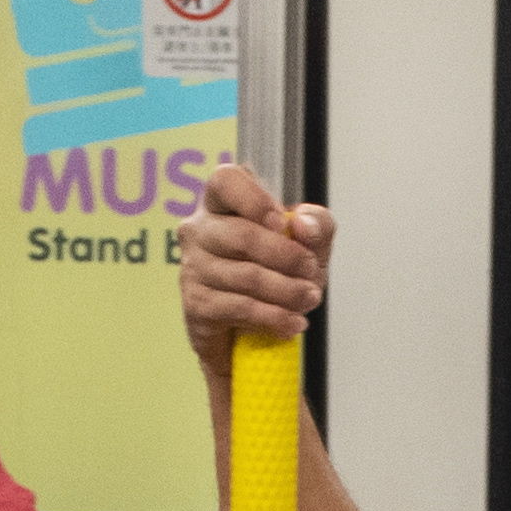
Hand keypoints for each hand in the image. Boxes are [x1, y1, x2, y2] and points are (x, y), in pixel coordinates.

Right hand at [180, 162, 328, 361]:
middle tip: (312, 272)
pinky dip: (273, 317)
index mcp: (223, 203)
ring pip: (246, 275)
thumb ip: (317, 225)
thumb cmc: (278, 272)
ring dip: (287, 291)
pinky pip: (240, 307)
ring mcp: (193, 267)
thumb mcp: (309, 245)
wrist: (252, 330)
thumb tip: (304, 225)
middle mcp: (200, 229)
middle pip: (242, 234)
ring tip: (309, 299)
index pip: (225, 181)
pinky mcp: (195, 304)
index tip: (283, 224)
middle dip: (287, 256)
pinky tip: (292, 322)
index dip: (254, 200)